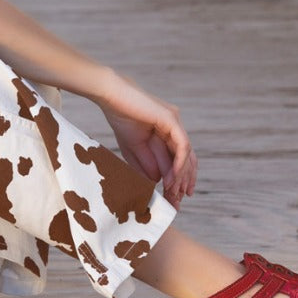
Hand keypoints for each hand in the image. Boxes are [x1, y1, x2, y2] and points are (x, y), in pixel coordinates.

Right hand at [99, 81, 196, 208]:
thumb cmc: (119, 118)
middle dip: (182, 181)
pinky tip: (173, 178)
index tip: (173, 198)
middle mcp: (174, 126)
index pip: (179, 158)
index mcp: (167, 132)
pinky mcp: (172, 119)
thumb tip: (159, 181)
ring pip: (187, 154)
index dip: (178, 179)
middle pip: (187, 158)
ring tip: (173, 192)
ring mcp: (175, 121)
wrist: (110, 97)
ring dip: (181, 175)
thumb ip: (147, 164)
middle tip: (176, 201)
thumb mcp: (133, 148)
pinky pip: (183, 145)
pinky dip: (180, 163)